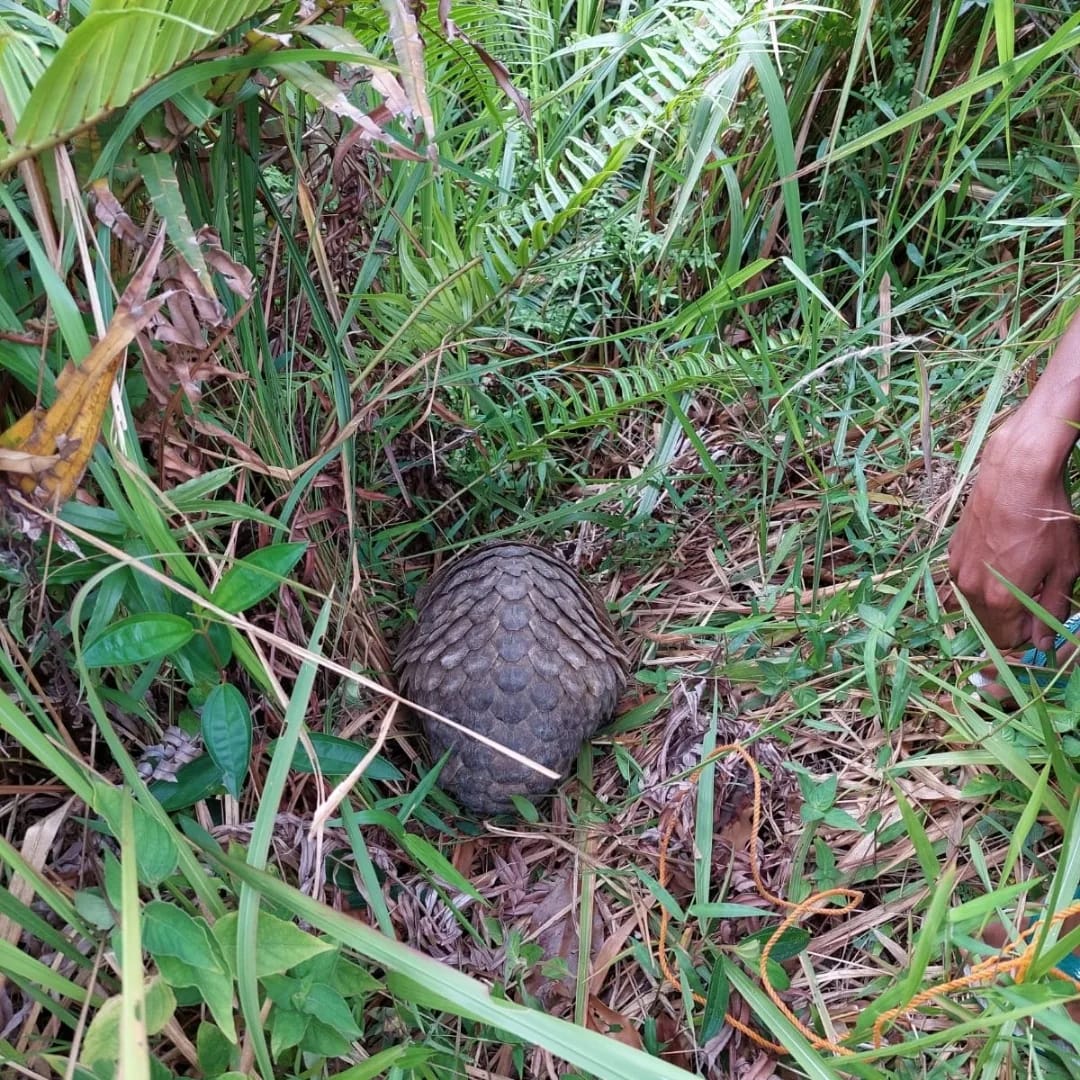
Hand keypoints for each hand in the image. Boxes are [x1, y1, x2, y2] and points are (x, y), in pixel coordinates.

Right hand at [949, 421, 1079, 652]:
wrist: (1016, 475)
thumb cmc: (1047, 520)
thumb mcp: (1064, 568)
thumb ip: (1052, 610)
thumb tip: (1043, 643)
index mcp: (999, 600)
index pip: (1008, 641)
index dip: (1029, 634)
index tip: (1043, 614)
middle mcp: (971, 589)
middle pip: (989, 623)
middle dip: (1011, 617)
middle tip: (1035, 590)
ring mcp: (958, 568)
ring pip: (976, 600)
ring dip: (996, 596)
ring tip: (1020, 568)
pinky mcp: (953, 550)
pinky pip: (968, 577)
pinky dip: (984, 575)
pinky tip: (1003, 553)